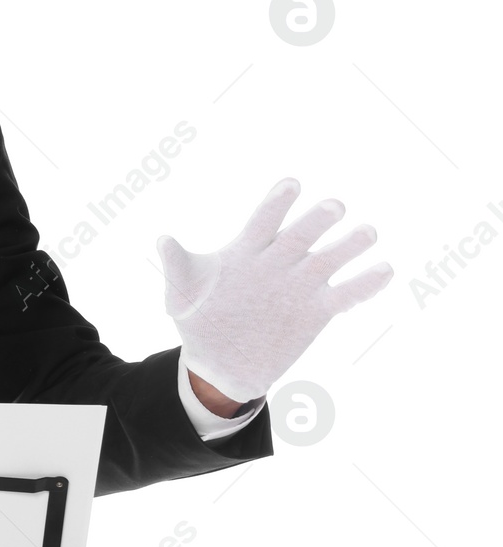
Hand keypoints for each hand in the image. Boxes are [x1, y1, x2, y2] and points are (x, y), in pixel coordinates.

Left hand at [157, 178, 392, 402]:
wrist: (219, 363)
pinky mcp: (316, 311)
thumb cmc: (198, 320)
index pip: (264, 220)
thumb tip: (163, 240)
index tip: (292, 183)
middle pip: (301, 234)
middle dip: (317, 220)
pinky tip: (383, 270)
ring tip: (368, 232)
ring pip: (329, 259)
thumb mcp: (181, 296)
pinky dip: (364, 284)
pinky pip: (345, 295)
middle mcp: (279, 261)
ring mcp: (300, 284)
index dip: (278, 203)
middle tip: (334, 206)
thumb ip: (178, 267)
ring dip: (349, 246)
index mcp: (247, 250)